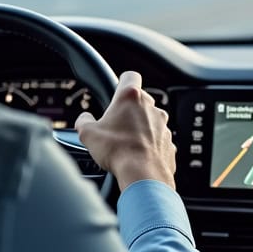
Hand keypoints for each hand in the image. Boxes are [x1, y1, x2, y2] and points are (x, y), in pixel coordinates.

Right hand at [75, 71, 175, 190]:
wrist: (143, 175)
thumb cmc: (117, 151)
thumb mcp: (88, 134)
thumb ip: (83, 121)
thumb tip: (84, 119)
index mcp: (130, 98)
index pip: (130, 76)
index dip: (122, 81)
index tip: (116, 91)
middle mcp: (151, 107)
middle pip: (140, 99)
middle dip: (129, 109)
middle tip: (115, 124)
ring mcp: (163, 125)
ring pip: (150, 119)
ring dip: (140, 127)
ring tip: (126, 143)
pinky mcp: (169, 142)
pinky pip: (158, 138)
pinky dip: (149, 144)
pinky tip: (137, 156)